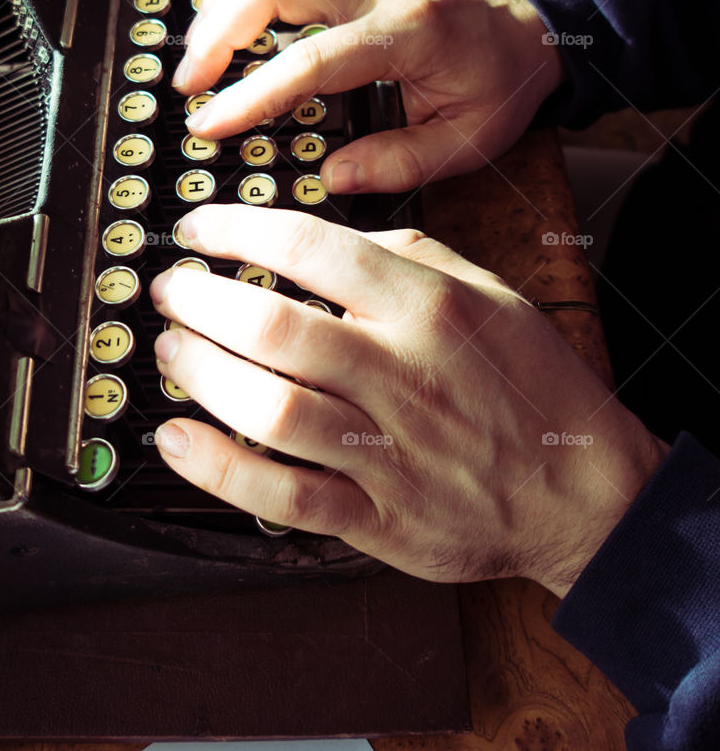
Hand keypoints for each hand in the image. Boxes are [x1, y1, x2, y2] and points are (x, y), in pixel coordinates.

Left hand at [151, 205, 668, 597]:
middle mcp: (405, 373)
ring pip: (270, 409)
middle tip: (169, 292)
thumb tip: (312, 240)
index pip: (314, 248)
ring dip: (199, 375)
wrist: (582, 488)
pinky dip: (219, 468)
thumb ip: (402, 255)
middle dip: (200, 302)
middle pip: (275, 328)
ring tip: (169, 351)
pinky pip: (285, 495)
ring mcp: (391, 451)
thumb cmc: (528, 382)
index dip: (238, 231)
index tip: (199, 231)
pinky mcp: (380, 518)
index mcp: (430, 306)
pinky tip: (177, 439)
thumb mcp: (486, 291)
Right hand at [173, 0, 564, 192]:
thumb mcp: (468, 141)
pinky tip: (232, 3)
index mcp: (408, 35)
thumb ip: (400, 162)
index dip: (252, 93)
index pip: (312, 59)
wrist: (527, 27)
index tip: (211, 124)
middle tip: (190, 83)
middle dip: (218, 29)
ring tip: (202, 47)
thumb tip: (332, 175)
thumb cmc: (499, 82)